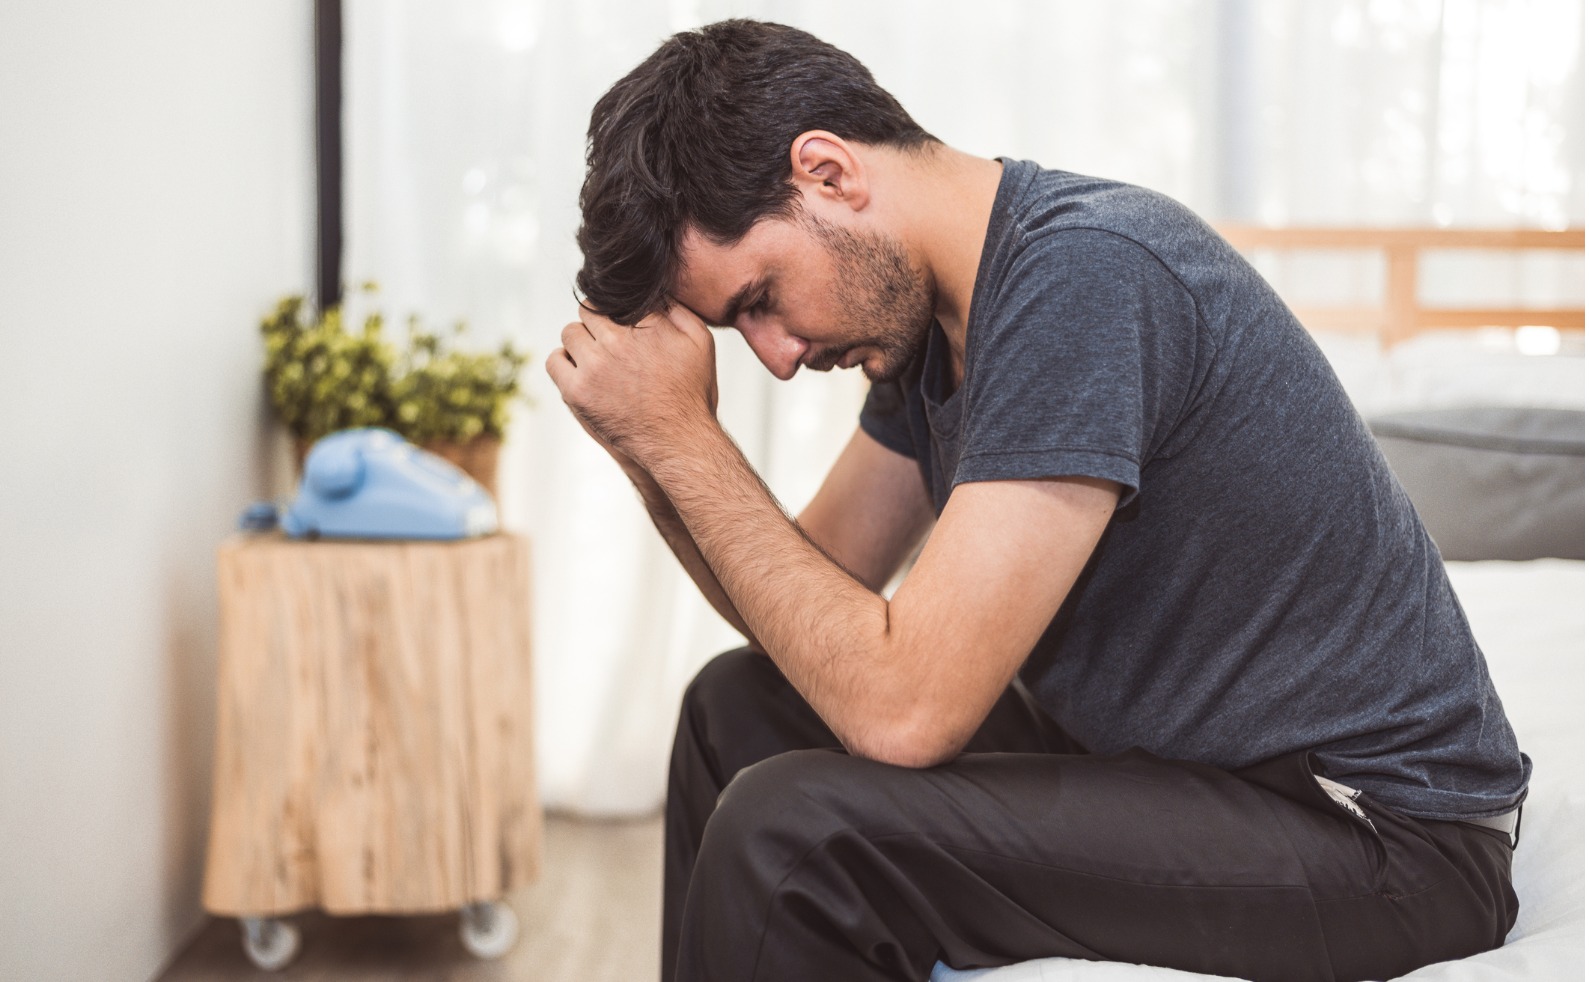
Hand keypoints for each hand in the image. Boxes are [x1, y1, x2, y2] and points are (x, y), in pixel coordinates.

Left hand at [545, 304, 719, 468]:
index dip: (617, 310)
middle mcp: (618, 342)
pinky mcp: (577, 392)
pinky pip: (555, 361)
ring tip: (595, 357)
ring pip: (570, 333)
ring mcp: (594, 367)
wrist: (678, 441)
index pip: (616, 300)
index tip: (621, 323)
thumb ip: (679, 311)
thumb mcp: (701, 343)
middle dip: (598, 322)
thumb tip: (654, 292)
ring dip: (580, 341)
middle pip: (589, 311)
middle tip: (608, 341)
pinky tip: (578, 369)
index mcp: (646, 326)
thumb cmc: (691, 394)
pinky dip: (563, 361)